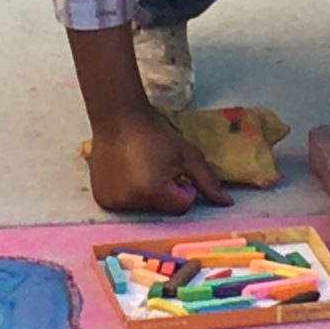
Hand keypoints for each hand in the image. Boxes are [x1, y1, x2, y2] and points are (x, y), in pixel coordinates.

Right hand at [87, 107, 232, 217]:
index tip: (175, 171)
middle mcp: (131, 202)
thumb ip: (208, 181)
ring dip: (147, 194)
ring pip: (143, 209)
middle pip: (162, 209)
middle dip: (165, 193)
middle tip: (157, 168)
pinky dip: (129, 194)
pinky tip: (126, 174)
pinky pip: (124, 206)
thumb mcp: (188, 155)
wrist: (118, 118)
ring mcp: (113, 202)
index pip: (182, 206)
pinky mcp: (101, 199)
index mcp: (154, 191)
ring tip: (140, 169)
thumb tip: (228, 204)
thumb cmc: (156, 135)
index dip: (184, 188)